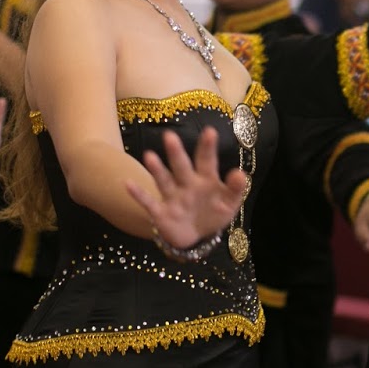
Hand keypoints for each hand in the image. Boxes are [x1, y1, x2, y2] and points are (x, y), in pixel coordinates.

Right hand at [126, 127, 247, 250]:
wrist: (196, 236)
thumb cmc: (213, 213)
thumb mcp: (229, 203)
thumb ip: (235, 189)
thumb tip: (240, 174)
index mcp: (206, 179)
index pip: (207, 161)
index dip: (208, 147)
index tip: (210, 131)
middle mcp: (187, 183)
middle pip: (181, 166)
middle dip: (176, 153)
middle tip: (170, 136)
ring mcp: (172, 196)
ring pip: (164, 180)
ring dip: (157, 170)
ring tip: (149, 156)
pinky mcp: (160, 212)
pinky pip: (148, 202)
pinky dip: (138, 194)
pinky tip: (127, 183)